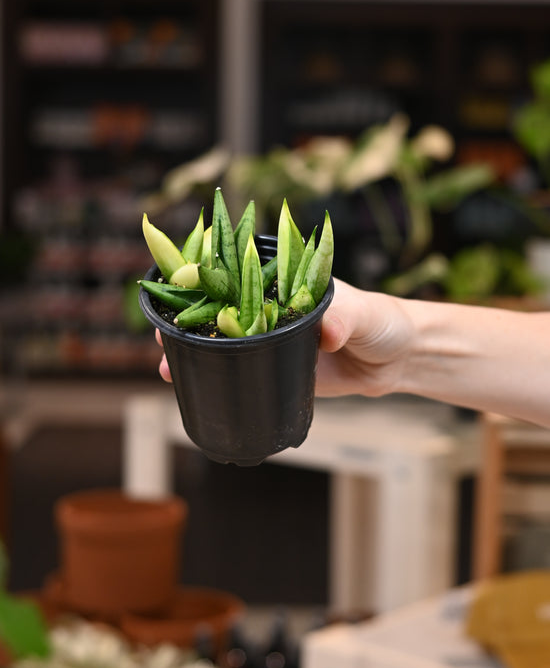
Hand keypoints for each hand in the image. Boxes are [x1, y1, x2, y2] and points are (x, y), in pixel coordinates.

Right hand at [155, 279, 414, 395]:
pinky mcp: (282, 370)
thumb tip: (325, 333)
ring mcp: (275, 342)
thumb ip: (344, 318)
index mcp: (287, 284)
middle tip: (162, 336)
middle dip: (189, 322)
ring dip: (197, 353)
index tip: (177, 290)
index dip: (206, 285)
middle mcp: (274, 310)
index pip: (238, 279)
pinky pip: (246, 374)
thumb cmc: (383, 321)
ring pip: (227, 345)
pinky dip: (222, 379)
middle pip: (222, 313)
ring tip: (168, 368)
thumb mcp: (364, 314)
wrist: (400, 358)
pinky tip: (198, 388)